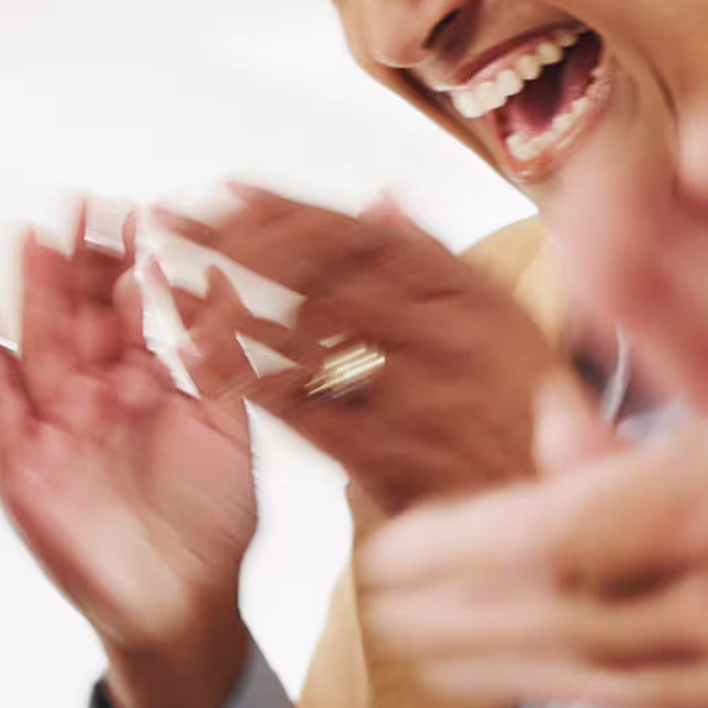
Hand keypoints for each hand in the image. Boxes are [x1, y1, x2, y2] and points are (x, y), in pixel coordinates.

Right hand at [0, 202, 259, 707]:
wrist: (185, 605)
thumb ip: (219, 357)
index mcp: (142, 386)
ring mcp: (54, 429)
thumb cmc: (210, 527)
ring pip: (38, 346)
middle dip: (75, 261)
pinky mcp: (23, 467)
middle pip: (77, 315)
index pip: (128, 309)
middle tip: (78, 204)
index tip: (135, 209)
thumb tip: (225, 278)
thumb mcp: (228, 427)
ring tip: (33, 236)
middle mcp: (94, 399)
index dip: (128, 261)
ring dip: (31, 291)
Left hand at [164, 184, 569, 514]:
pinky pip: (306, 413)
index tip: (218, 191)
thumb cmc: (514, 415)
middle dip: (233, 245)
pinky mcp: (398, 461)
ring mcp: (431, 400)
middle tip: (163, 225)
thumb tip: (381, 193)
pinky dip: (246, 381)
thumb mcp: (497, 328)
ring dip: (224, 305)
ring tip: (157, 282)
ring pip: (307, 338)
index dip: (284, 208)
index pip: (364, 236)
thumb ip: (434, 263)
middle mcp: (459, 336)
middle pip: (325, 276)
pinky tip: (193, 360)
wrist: (550, 517)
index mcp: (477, 293)